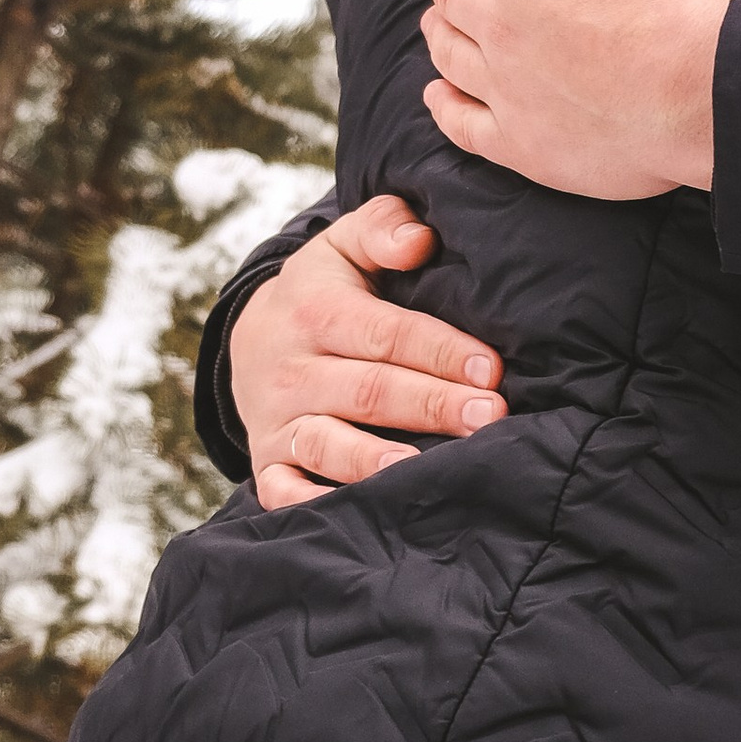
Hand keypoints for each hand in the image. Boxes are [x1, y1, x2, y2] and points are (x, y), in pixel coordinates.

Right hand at [237, 194, 506, 510]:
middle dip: (431, 405)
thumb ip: (383, 227)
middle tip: (489, 417)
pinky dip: (313, 506)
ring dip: (377, 460)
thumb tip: (420, 239)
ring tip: (426, 470)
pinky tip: (357, 514)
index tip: (491, 367)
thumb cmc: (322, 292)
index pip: (384, 333)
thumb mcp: (343, 246)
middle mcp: (293, 370)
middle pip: (368, 391)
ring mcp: (278, 421)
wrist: (249, 341)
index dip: (439, 350)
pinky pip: (284, 492)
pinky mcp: (268, 463)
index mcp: (316, 311)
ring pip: (328, 444)